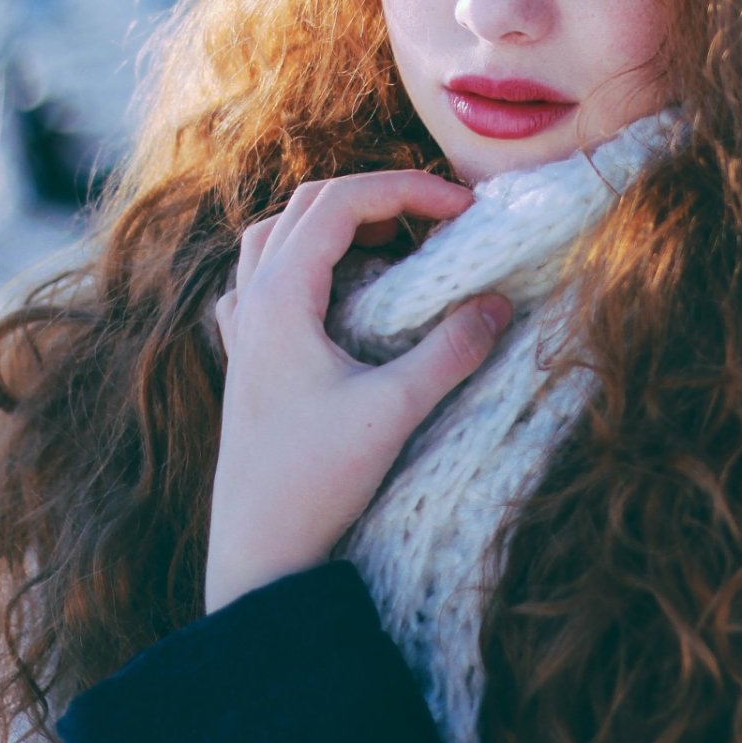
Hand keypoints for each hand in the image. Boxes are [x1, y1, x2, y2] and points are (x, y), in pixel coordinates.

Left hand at [204, 170, 512, 614]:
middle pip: (308, 206)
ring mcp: (244, 329)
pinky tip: (337, 294)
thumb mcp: (393, 413)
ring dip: (339, 225)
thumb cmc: (313, 482)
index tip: (464, 208)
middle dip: (379, 197)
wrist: (256, 553)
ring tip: (397, 247)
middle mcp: (253, 301)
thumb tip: (497, 305)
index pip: (340, 201)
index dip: (407, 189)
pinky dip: (306, 263)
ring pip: (279, 236)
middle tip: (440, 220)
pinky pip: (264, 279)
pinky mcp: (247, 359)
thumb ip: (449, 352)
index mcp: (279, 297)